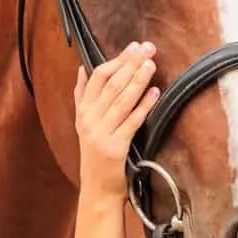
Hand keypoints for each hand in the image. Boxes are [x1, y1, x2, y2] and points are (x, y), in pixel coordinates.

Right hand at [73, 43, 159, 199]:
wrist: (96, 190)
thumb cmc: (96, 155)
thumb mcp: (84, 124)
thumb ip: (83, 96)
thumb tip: (83, 69)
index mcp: (83, 111)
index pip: (97, 77)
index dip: (117, 60)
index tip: (133, 47)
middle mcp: (89, 120)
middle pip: (111, 84)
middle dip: (130, 63)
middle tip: (148, 48)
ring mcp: (101, 134)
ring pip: (121, 100)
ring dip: (137, 80)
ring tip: (151, 64)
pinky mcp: (115, 148)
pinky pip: (132, 122)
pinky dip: (144, 106)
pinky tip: (155, 93)